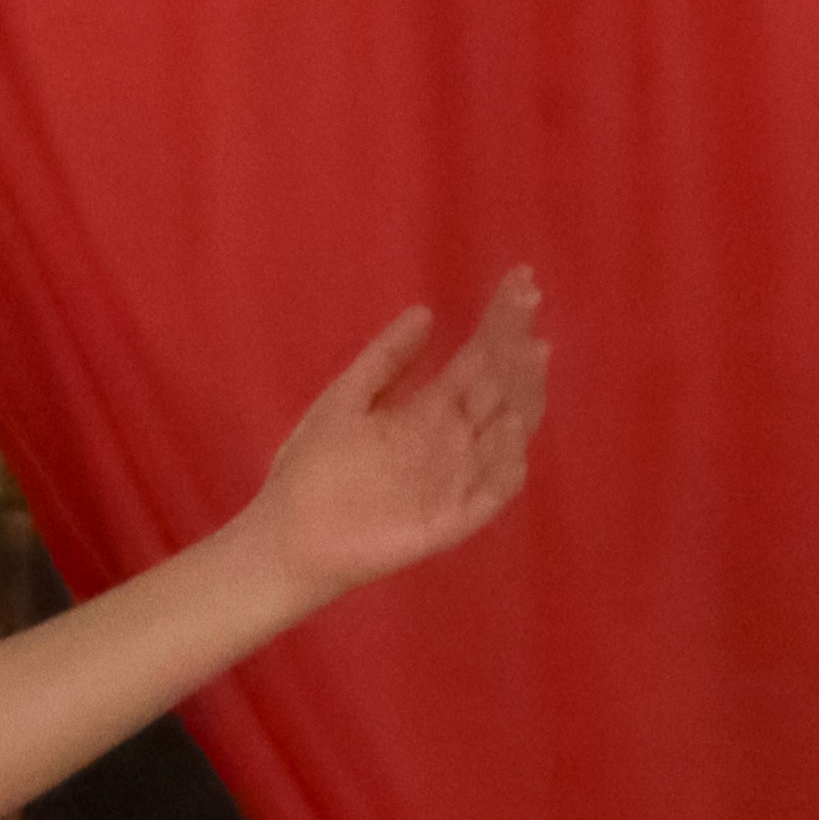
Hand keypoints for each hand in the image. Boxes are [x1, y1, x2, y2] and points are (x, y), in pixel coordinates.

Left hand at [240, 271, 548, 604]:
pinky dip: (504, 462)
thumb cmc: (313, 470)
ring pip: (506, 432)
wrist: (288, 538)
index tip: (522, 281)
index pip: (478, 357)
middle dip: (516, 348)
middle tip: (530, 306)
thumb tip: (424, 311)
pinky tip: (509, 426)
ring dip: (521, 395)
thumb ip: (385, 361)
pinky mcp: (453, 519)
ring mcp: (457, 478)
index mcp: (430, 409)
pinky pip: (491, 490)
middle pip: (499, 388)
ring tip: (529, 354)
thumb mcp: (344, 401)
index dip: (502, 321)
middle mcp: (453, 439)